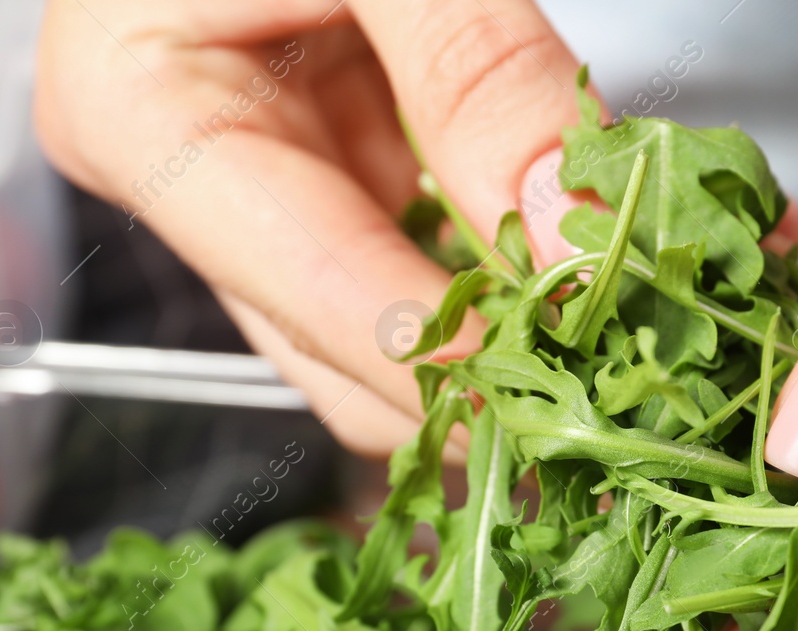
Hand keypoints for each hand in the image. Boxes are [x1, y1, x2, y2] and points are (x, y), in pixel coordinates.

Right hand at [34, 0, 591, 457]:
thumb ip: (471, 67)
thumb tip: (561, 228)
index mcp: (141, 107)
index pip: (303, 281)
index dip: (438, 355)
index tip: (556, 397)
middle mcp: (206, 172)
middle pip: (349, 349)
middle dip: (490, 382)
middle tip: (624, 395)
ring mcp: (286, 181)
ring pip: (411, 334)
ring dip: (533, 346)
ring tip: (655, 339)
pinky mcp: (360, 170)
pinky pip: (454, 260)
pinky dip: (545, 274)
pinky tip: (636, 268)